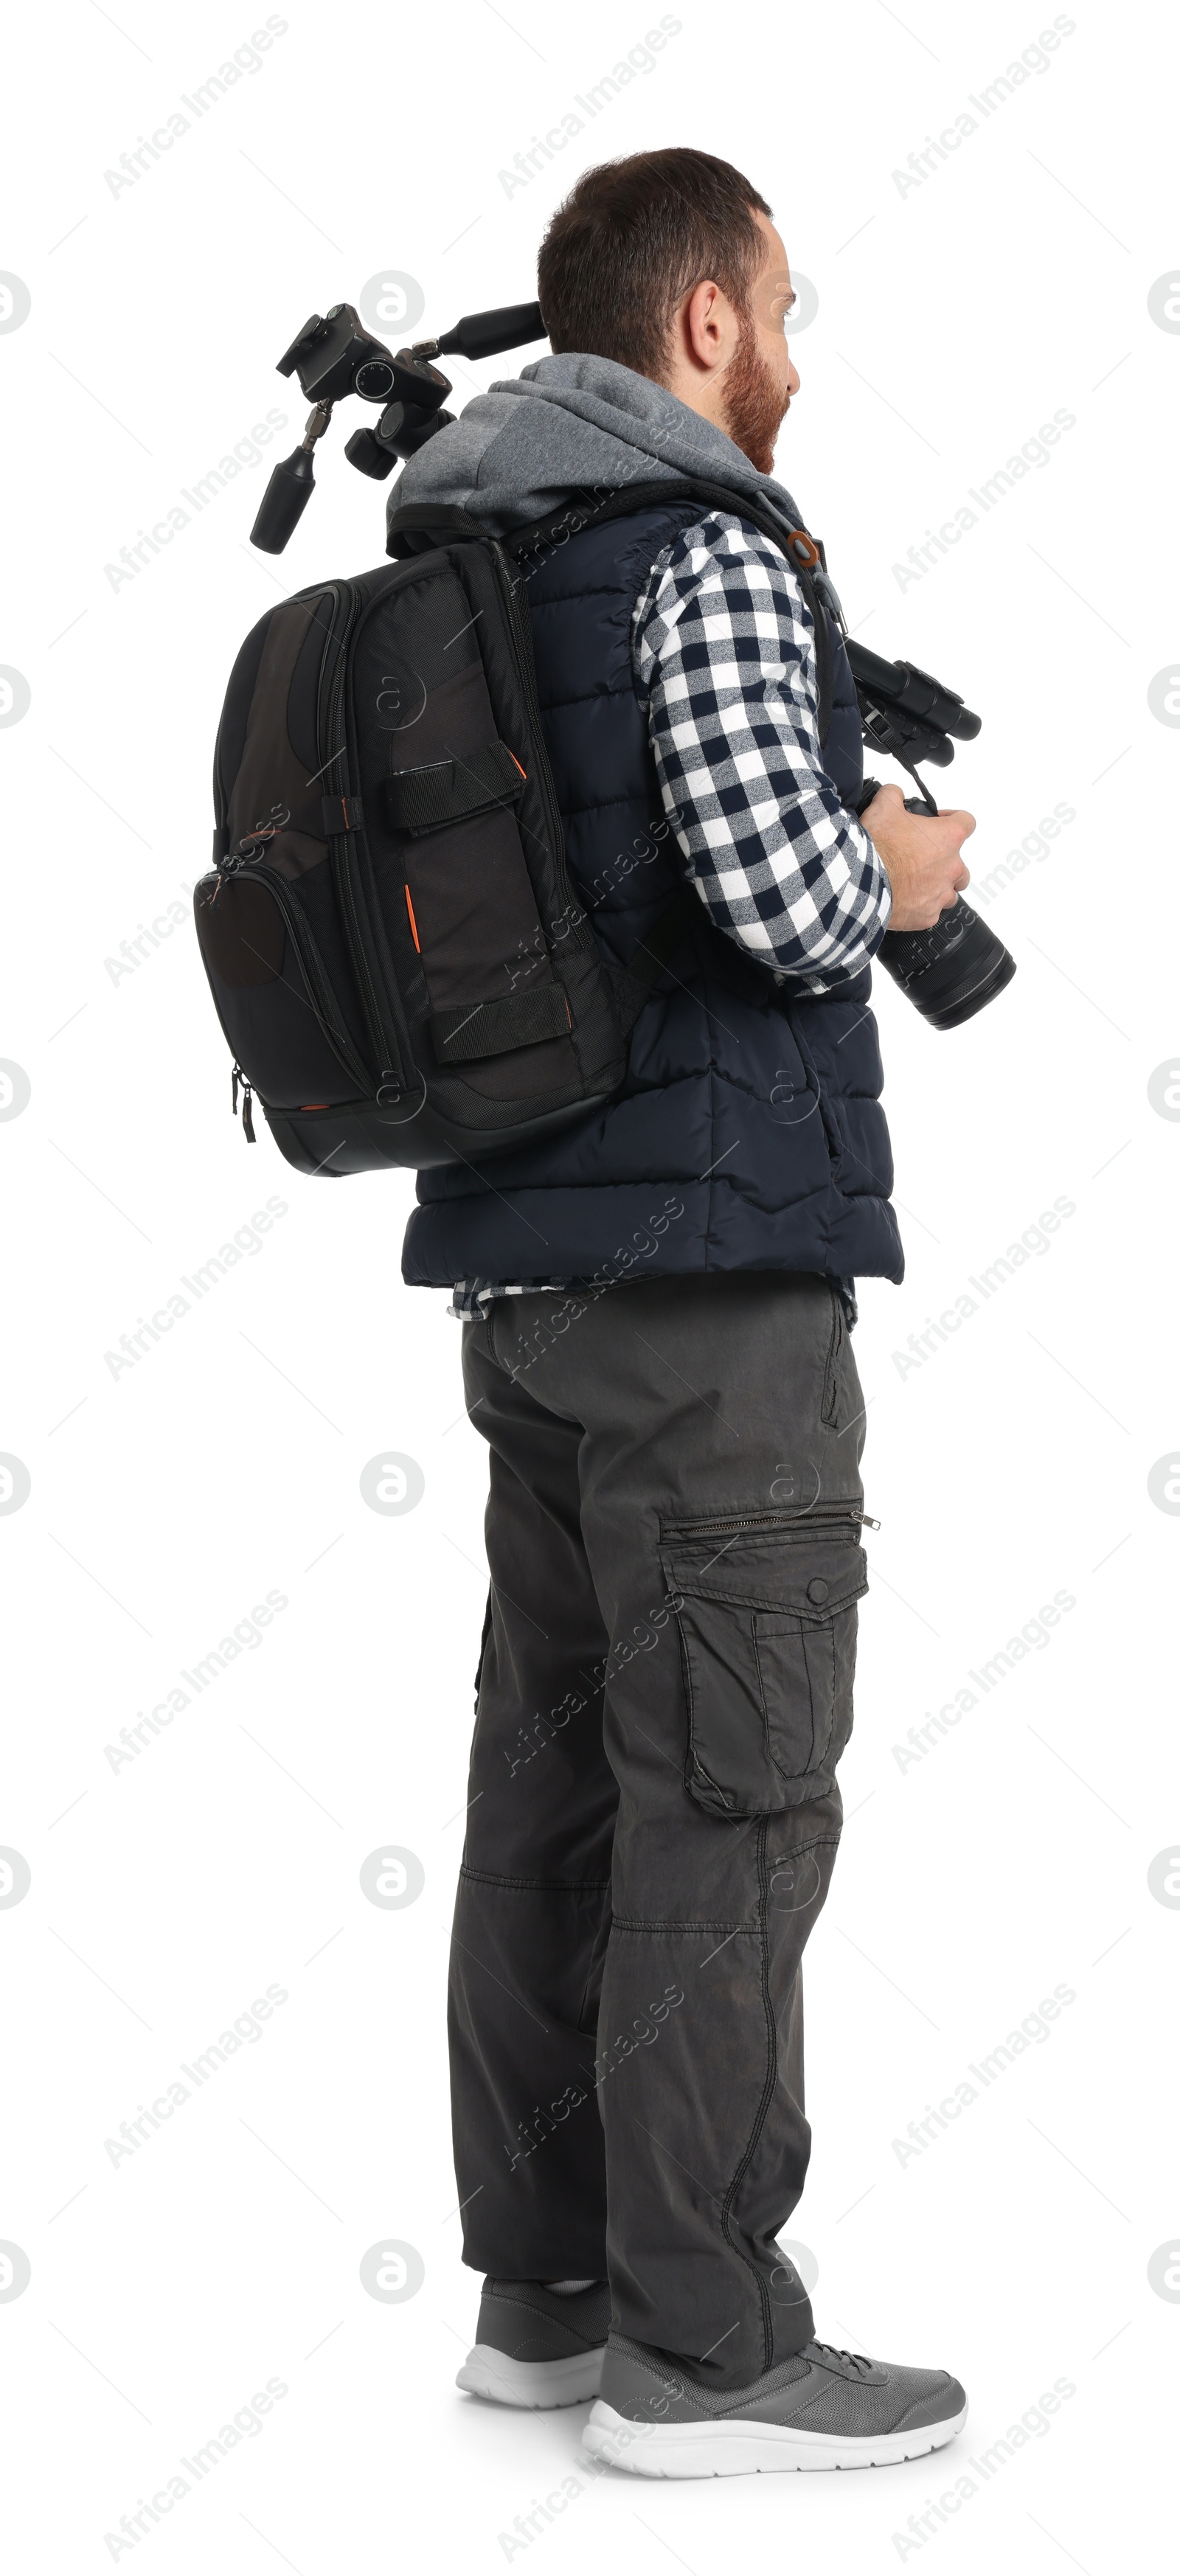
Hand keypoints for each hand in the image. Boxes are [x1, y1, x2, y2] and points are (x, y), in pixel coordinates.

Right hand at [859, 783, 974, 931]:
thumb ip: (894, 794)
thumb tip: (895, 794)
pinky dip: (920, 907)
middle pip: (962, 865)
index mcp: (948, 838)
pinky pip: (930, 912)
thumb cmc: (877, 848)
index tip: (940, 822)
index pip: (967, 822)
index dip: (953, 819)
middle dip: (946, 862)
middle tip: (922, 859)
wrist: (860, 883)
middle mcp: (951, 867)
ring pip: (950, 893)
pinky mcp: (927, 916)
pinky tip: (904, 900)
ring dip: (937, 887)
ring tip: (914, 883)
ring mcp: (941, 894)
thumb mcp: (883, 807)